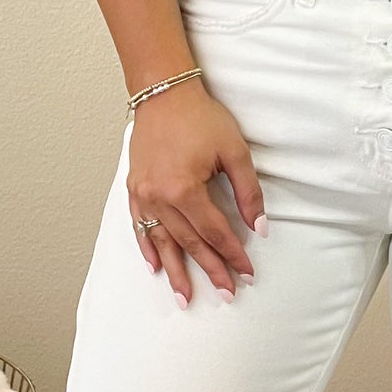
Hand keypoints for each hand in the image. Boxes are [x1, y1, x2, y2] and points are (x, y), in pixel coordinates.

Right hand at [126, 79, 265, 304]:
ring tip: (185, 298)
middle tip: (226, 294)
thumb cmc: (201, 118)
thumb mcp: (234, 151)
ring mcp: (143, 195)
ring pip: (163, 242)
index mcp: (185, 189)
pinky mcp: (133, 189)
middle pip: (190, 243)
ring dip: (176, 272)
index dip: (233, 254)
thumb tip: (258, 228)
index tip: (246, 273)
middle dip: (210, 270)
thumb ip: (248, 192)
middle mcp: (160, 198)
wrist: (163, 94)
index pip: (215, 232)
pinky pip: (139, 227)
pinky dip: (148, 248)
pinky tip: (156, 267)